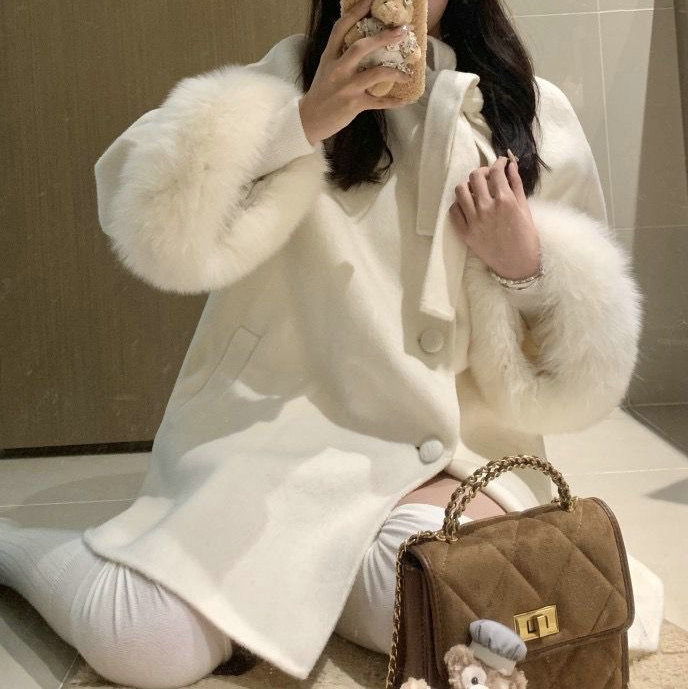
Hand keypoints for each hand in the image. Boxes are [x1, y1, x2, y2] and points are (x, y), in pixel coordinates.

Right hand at [298, 0, 412, 144]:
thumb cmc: (321, 93)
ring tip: (408, 74)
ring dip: (395, 72)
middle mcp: (338, 70)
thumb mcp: (326, 68)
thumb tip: (364, 42)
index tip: (371, 1)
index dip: (356, 12)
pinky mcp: (353, 105)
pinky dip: (393, 102)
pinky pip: (378, 102)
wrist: (309, 120)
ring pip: (375, 74)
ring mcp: (346, 87)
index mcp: (330, 57)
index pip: (341, 28)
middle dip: (384, 37)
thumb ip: (340, 55)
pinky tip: (404, 100)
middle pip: (361, 47)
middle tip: (402, 31)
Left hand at [449, 156, 540, 279]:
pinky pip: (453, 211)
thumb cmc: (526, 237)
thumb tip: (511, 166)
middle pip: (475, 177)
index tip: (501, 163)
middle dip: (482, 171)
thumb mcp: (525, 209)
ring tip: (475, 190)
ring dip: (468, 186)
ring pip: (460, 191)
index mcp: (505, 201)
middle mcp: (486, 208)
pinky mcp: (464, 233)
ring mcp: (473, 221)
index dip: (499, 163)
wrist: (517, 265)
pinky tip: (467, 205)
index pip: (496, 172)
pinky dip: (459, 204)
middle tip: (488, 176)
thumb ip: (517, 185)